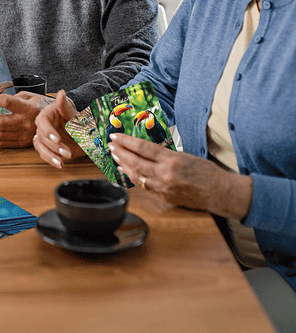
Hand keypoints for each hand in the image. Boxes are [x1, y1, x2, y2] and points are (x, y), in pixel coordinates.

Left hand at [0, 91, 53, 147]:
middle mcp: (26, 122)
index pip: (6, 101)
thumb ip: (11, 97)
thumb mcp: (28, 95)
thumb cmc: (39, 105)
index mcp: (28, 107)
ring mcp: (24, 134)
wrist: (54, 121)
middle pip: (0, 123)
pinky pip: (3, 143)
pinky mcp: (22, 143)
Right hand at [33, 90, 82, 166]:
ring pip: (39, 145)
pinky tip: (60, 164)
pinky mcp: (48, 147)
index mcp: (50, 113)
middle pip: (40, 134)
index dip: (47, 130)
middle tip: (66, 152)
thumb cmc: (82, 122)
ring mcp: (45, 136)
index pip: (42, 120)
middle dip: (53, 145)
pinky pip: (44, 153)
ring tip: (61, 161)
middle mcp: (45, 124)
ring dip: (50, 154)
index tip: (57, 139)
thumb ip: (65, 106)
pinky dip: (51, 159)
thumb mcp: (76, 115)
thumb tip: (61, 92)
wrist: (90, 136)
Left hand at [108, 133, 252, 218]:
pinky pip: (143, 185)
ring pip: (136, 174)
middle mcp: (165, 174)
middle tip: (111, 144)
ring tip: (115, 155)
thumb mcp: (185, 155)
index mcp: (172, 160)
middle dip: (120, 151)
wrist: (220, 193)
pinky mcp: (163, 196)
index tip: (116, 136)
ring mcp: (163, 187)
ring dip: (123, 164)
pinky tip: (125, 170)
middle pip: (135, 161)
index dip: (126, 141)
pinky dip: (132, 177)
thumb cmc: (207, 172)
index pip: (142, 148)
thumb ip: (164, 154)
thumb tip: (145, 149)